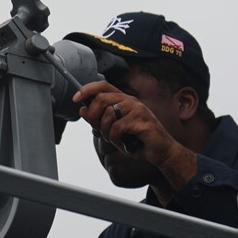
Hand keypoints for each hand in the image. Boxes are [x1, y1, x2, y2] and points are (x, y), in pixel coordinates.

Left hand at [73, 80, 194, 189]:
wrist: (161, 151)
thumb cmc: (137, 140)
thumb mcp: (114, 129)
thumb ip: (99, 119)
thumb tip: (82, 109)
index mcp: (123, 99)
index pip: (102, 85)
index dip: (87, 89)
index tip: (76, 99)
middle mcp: (130, 101)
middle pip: (101, 99)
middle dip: (93, 117)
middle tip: (99, 129)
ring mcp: (138, 109)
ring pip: (108, 115)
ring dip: (106, 131)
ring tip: (115, 138)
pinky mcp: (142, 121)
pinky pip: (118, 128)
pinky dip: (116, 139)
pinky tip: (124, 143)